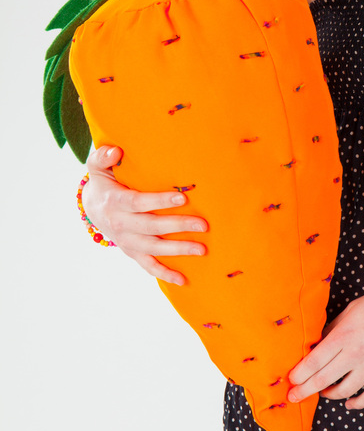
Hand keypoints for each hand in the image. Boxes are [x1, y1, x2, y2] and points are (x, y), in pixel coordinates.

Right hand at [81, 144, 207, 285]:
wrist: (92, 208)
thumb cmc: (105, 182)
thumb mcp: (98, 167)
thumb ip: (103, 156)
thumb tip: (114, 151)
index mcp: (116, 202)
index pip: (139, 202)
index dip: (159, 201)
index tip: (182, 197)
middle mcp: (122, 224)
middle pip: (151, 227)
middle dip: (178, 226)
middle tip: (203, 225)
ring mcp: (128, 241)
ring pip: (154, 248)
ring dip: (178, 250)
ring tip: (202, 250)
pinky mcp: (133, 253)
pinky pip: (149, 266)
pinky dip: (165, 274)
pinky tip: (184, 280)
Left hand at [286, 282, 363, 409]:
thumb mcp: (352, 309)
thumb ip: (334, 327)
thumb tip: (320, 342)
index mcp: (343, 335)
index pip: (313, 361)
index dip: (298, 374)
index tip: (289, 380)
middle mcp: (355, 354)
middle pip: (322, 379)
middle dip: (304, 390)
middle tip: (293, 397)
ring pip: (343, 391)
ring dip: (329, 394)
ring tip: (322, 393)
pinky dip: (356, 403)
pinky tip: (348, 403)